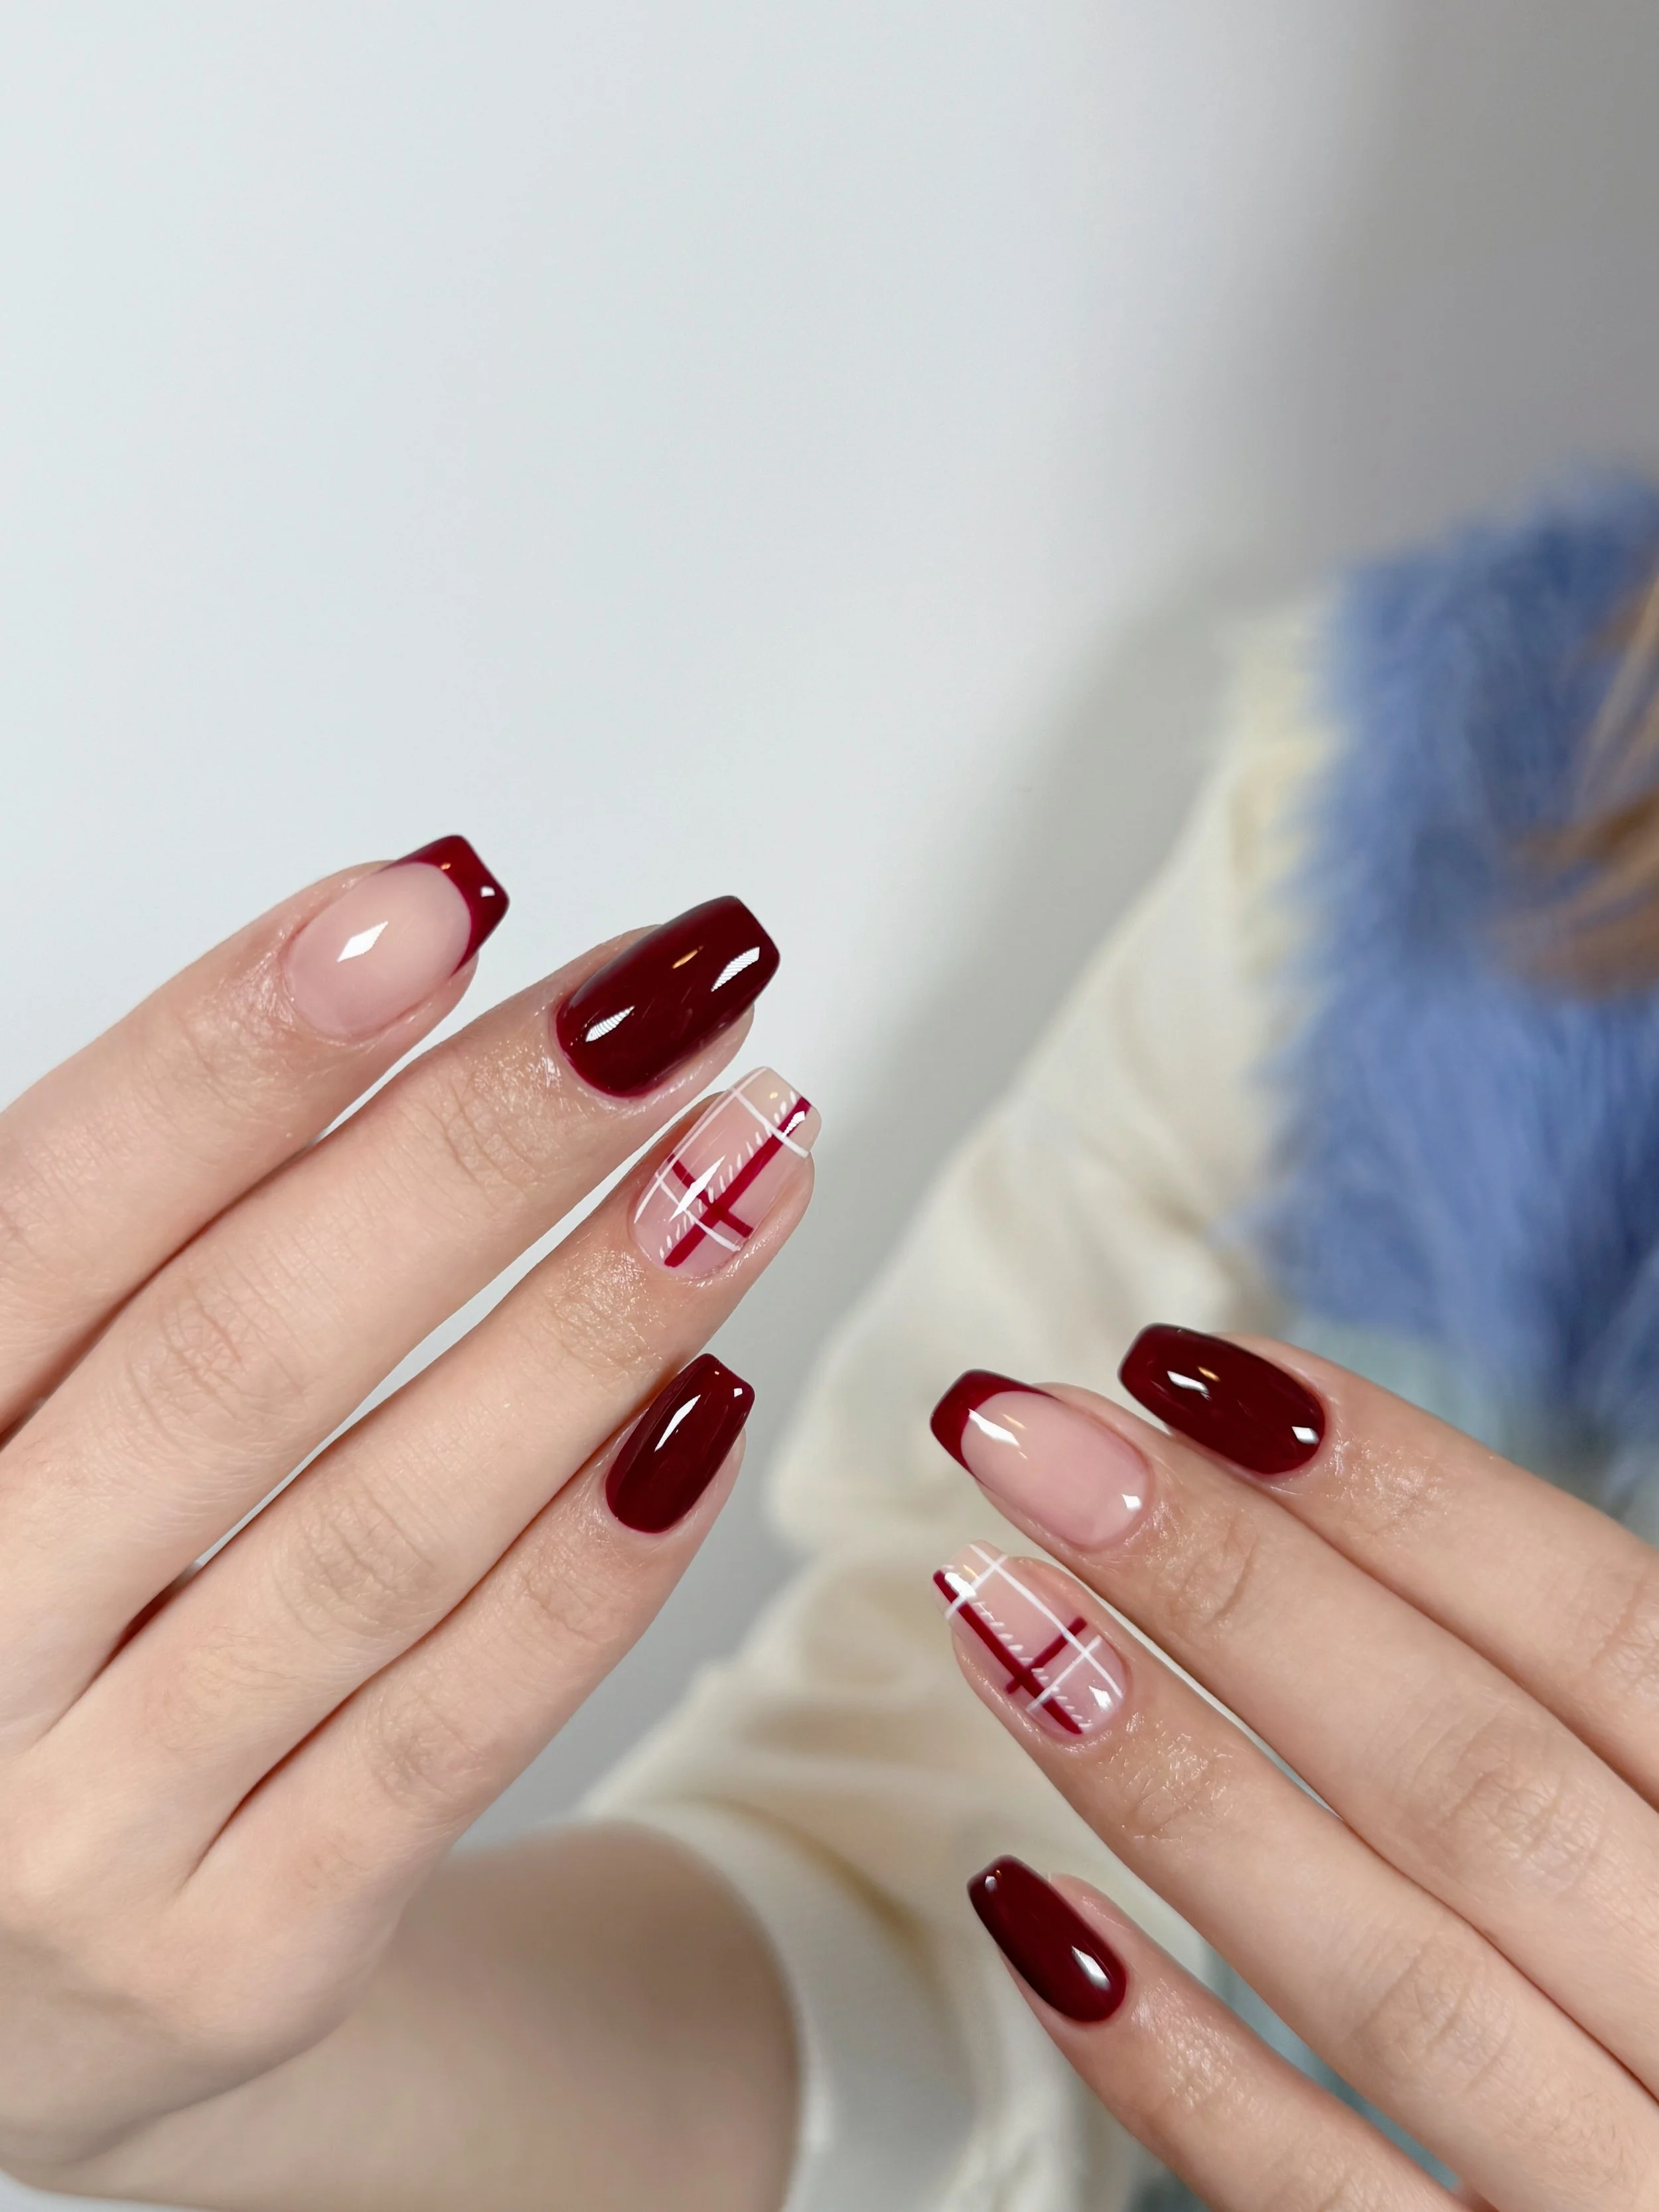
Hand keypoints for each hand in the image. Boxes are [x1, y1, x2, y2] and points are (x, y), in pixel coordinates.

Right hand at [0, 843, 808, 2195]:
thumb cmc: (4, 1612)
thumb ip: (117, 1249)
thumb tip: (373, 957)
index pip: (48, 1220)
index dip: (238, 1054)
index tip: (433, 902)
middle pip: (237, 1361)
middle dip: (476, 1152)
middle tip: (673, 994)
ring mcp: (83, 1836)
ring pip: (375, 1543)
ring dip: (587, 1329)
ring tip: (753, 1156)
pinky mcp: (242, 1961)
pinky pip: (446, 1739)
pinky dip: (592, 1566)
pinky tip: (715, 1399)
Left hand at [930, 1329, 1658, 2209]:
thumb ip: (1579, 1695)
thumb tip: (1331, 1481)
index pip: (1601, 1626)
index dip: (1400, 1484)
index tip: (1190, 1370)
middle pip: (1468, 1776)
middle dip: (1229, 1587)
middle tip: (1022, 1438)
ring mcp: (1630, 2195)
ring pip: (1392, 1979)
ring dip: (1175, 1782)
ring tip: (992, 1610)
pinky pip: (1328, 2211)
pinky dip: (1177, 2065)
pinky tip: (1019, 1908)